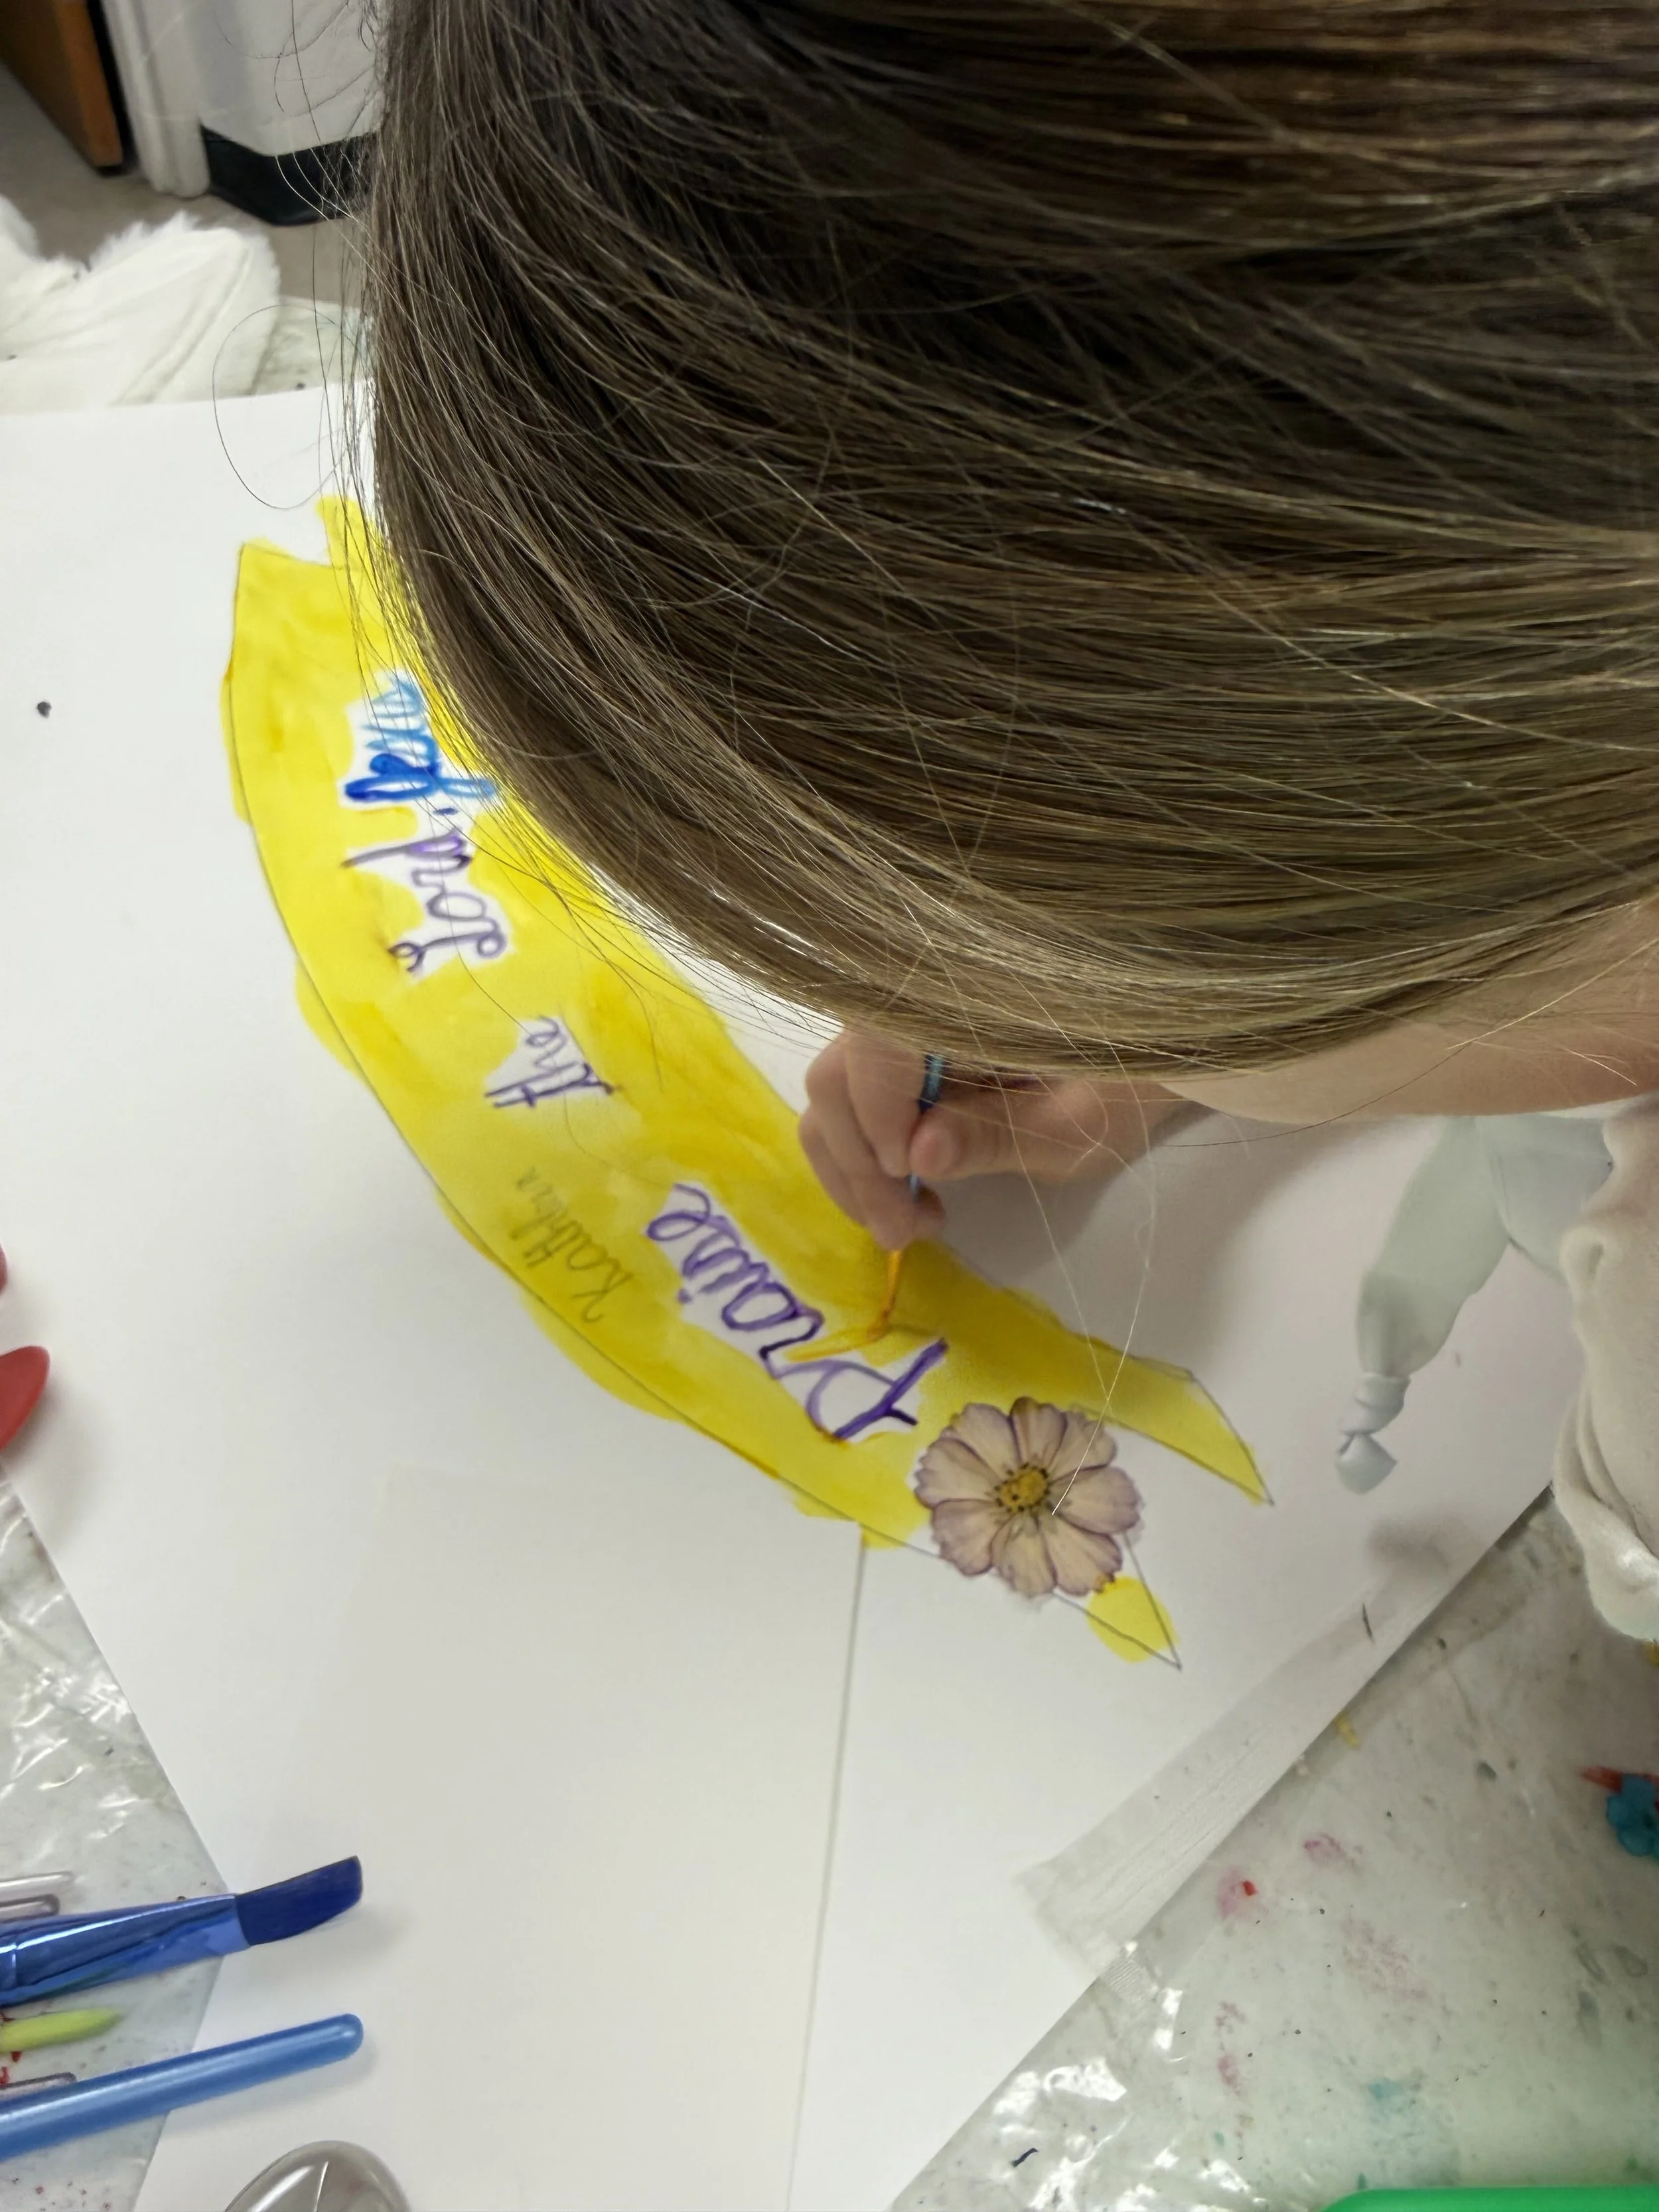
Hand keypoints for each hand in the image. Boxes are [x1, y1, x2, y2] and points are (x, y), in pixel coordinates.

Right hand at [799, 1028, 1193, 1247]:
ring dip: (856, 1165)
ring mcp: (902, 1018)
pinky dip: (867, 1150)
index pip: (874, 1041)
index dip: (876, 1115)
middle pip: (835, 1074)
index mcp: (963, 991)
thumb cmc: (1128, 1080)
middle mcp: (917, 991)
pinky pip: (853, 1096)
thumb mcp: (1073, 1124)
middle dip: (858, 1162)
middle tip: (902, 1232)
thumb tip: (916, 1154)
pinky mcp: (900, 1048)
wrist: (1157, 1048)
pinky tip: (912, 1186)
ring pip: (832, 1090)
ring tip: (910, 1220)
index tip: (911, 1180)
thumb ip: (994, 1135)